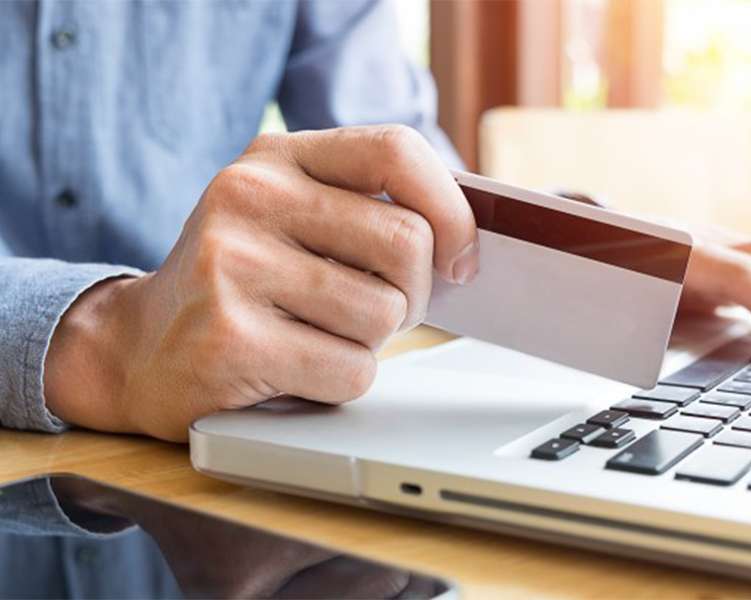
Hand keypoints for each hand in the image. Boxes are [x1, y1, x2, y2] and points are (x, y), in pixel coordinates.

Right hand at [44, 126, 478, 440]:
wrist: (137, 347)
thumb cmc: (238, 283)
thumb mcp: (288, 219)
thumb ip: (362, 210)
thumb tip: (465, 242)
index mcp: (275, 158)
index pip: (395, 150)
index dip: (450, 208)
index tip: (460, 258)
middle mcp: (249, 197)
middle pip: (405, 242)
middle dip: (412, 293)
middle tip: (380, 310)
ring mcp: (232, 264)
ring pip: (383, 313)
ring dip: (370, 341)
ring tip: (318, 335)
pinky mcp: (231, 338)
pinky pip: (351, 369)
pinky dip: (341, 381)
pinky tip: (295, 369)